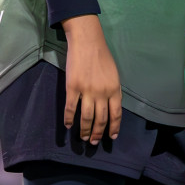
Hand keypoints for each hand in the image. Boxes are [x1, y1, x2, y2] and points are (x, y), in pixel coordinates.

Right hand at [61, 14, 121, 143]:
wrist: (87, 42)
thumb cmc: (102, 56)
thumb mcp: (114, 74)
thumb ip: (113, 90)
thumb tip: (111, 107)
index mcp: (114, 88)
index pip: (116, 113)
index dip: (114, 127)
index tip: (111, 137)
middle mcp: (102, 92)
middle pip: (100, 118)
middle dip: (97, 133)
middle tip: (94, 142)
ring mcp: (87, 90)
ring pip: (86, 117)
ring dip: (84, 130)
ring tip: (83, 138)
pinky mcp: (72, 87)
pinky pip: (70, 108)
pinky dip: (69, 119)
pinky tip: (68, 125)